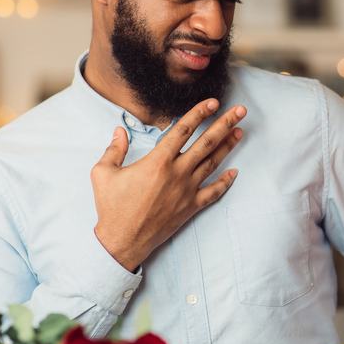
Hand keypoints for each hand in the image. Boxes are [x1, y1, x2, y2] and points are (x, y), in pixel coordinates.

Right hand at [91, 99, 245, 270]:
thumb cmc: (112, 207)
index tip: (213, 102)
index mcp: (157, 161)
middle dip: (225, 124)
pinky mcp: (191, 207)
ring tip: (240, 132)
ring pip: (213, 163)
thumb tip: (119, 130)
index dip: (199, 114)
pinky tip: (235, 172)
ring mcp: (187, 190)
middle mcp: (177, 173)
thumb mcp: (103, 173)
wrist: (123, 240)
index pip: (183, 130)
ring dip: (228, 146)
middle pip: (206, 143)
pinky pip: (213, 192)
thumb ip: (114, 149)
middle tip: (240, 111)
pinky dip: (226, 182)